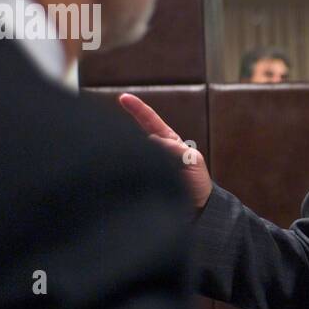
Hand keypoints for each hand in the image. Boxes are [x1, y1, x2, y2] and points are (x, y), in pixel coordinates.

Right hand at [118, 93, 213, 210]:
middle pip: (135, 134)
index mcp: (169, 143)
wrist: (197, 211)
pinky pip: (130, 172)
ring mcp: (148, 166)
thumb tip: (154, 139)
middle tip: (110, 123)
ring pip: (132, 153)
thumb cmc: (198, 184)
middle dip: (123, 128)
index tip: (123, 97)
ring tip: (130, 157)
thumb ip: (176, 149)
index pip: (150, 121)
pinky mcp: (142, 181)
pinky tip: (122, 171)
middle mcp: (155, 152)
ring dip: (126, 151)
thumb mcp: (193, 161)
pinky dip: (126, 170)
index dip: (137, 108)